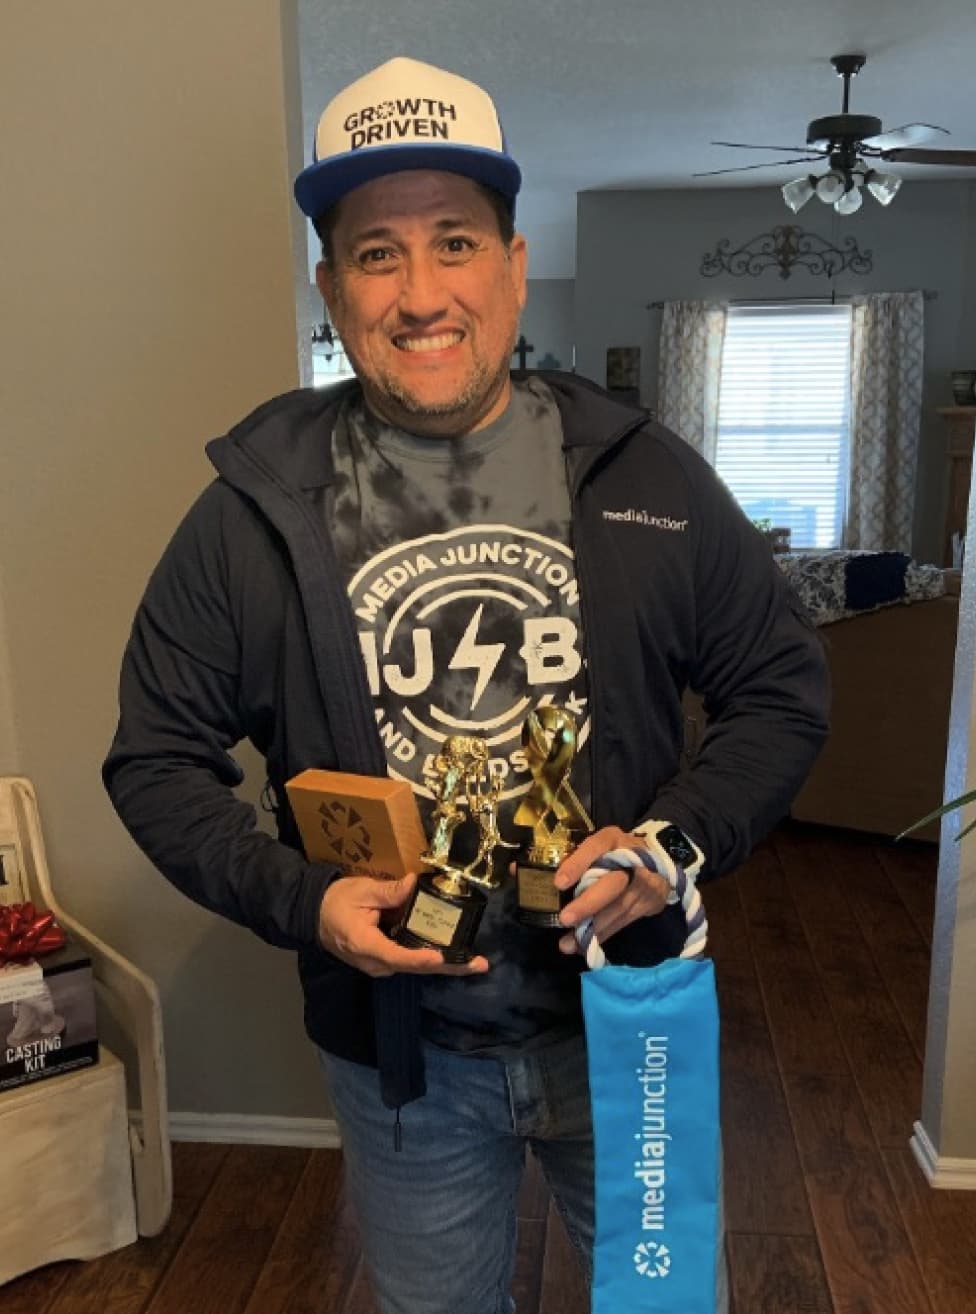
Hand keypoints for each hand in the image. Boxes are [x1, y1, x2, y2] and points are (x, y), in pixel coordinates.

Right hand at [318, 873, 489, 977]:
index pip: (397, 957)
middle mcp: (375, 963)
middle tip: (478, 965)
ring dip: (445, 964)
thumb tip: (413, 884)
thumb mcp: (361, 890)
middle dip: (448, 967)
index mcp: (366, 945)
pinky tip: (455, 952)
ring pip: (415, 967)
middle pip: (414, 968)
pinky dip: (433, 957)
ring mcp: (380, 965)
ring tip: (474, 961)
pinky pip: (410, 960)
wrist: (315, 915)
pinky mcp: (385, 960)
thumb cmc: (337, 901)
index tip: (442, 958)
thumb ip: (388, 891)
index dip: (421, 959)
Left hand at [552, 826, 669, 955]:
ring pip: (618, 909)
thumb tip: (542, 878)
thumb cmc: (617, 851)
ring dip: (593, 929)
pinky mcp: (649, 904)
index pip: (595, 847)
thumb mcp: (600, 844)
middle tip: (565, 919)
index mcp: (613, 839)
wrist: (660, 859)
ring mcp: (644, 884)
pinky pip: (623, 922)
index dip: (578, 864)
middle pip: (612, 884)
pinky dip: (603, 936)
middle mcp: (632, 860)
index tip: (559, 882)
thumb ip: (578, 857)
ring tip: (568, 944)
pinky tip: (584, 946)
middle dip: (588, 904)